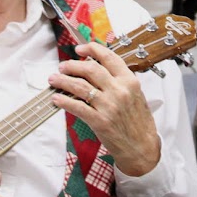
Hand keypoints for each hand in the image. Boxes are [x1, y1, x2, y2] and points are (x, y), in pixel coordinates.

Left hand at [50, 42, 161, 176]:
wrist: (142, 147)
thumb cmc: (139, 122)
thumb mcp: (136, 95)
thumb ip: (120, 81)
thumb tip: (97, 69)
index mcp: (129, 81)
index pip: (109, 57)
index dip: (92, 49)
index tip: (80, 49)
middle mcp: (119, 90)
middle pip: (91, 69)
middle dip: (73, 65)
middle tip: (63, 66)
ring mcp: (109, 105)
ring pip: (80, 86)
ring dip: (63, 81)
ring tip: (54, 79)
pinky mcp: (100, 121)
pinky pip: (77, 107)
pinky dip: (64, 101)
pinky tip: (56, 99)